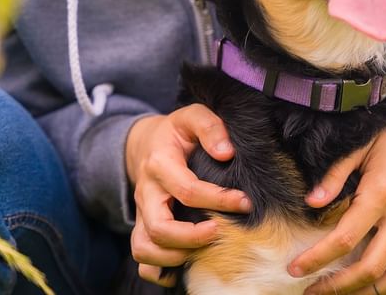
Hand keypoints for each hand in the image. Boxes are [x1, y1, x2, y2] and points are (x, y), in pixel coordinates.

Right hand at [125, 104, 250, 285]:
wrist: (147, 142)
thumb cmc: (177, 132)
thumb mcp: (192, 116)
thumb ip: (210, 127)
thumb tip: (227, 152)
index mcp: (160, 164)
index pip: (187, 190)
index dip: (219, 200)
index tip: (244, 202)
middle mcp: (145, 192)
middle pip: (159, 227)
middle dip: (192, 237)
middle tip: (220, 232)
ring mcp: (141, 213)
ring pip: (143, 248)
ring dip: (174, 256)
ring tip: (204, 250)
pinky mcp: (142, 226)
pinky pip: (140, 258)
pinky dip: (158, 270)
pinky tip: (185, 266)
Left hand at [289, 94, 385, 294]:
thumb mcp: (360, 146)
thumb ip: (335, 175)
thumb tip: (310, 202)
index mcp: (382, 192)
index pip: (344, 239)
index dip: (317, 259)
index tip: (295, 269)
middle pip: (371, 267)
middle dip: (338, 286)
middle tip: (314, 291)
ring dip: (369, 292)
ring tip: (344, 293)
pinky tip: (381, 291)